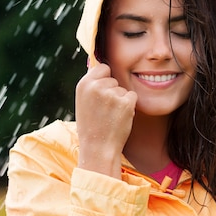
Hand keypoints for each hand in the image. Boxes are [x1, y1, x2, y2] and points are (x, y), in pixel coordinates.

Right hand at [75, 63, 136, 177]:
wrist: (98, 148)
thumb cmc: (91, 126)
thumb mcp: (83, 102)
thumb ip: (92, 85)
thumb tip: (103, 68)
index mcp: (84, 84)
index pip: (102, 67)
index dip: (104, 79)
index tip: (102, 92)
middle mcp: (96, 86)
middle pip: (114, 79)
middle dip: (112, 92)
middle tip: (104, 110)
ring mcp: (112, 94)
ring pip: (123, 89)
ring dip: (120, 100)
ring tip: (110, 116)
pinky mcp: (126, 102)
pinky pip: (132, 96)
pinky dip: (129, 106)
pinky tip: (119, 118)